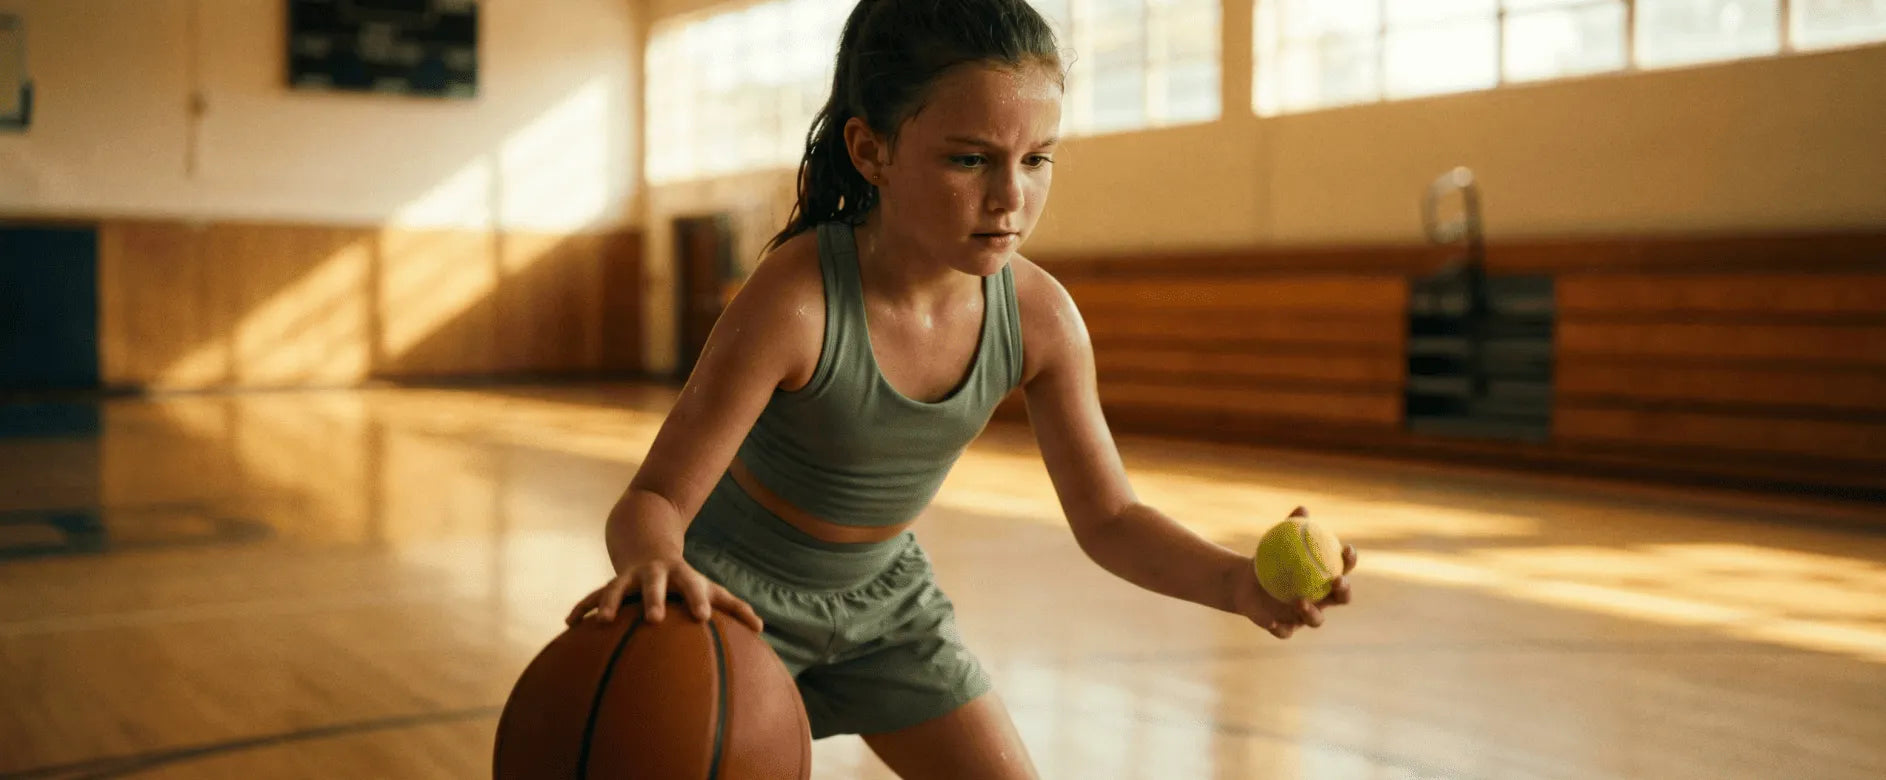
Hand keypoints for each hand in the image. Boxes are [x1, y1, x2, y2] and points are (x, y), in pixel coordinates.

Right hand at [565, 556, 763, 633]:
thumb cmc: (686, 580)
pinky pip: (592, 597)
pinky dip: (581, 609)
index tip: (704, 617)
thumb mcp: (709, 587)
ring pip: (617, 589)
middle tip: (655, 619)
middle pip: (654, 585)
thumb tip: (761, 629)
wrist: (648, 547)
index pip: (693, 587)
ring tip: (602, 622)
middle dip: (654, 600)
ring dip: (609, 603)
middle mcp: (654, 575)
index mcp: (681, 577)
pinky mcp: (610, 586)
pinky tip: (568, 624)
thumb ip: (734, 607)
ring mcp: (629, 579)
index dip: (698, 600)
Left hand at [1227, 537, 1356, 639]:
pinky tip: (1271, 621)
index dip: (1350, 562)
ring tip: (1300, 601)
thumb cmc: (1269, 560)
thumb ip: (1291, 527)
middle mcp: (1321, 601)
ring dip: (1311, 612)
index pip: (1343, 570)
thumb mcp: (1277, 542)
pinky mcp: (1284, 628)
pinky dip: (1279, 627)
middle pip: (1341, 599)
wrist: (1244, 583)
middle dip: (1343, 591)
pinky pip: (1284, 631)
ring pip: (1315, 620)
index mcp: (1324, 579)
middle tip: (1336, 580)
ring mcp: (1304, 617)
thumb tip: (1302, 509)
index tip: (1347, 550)